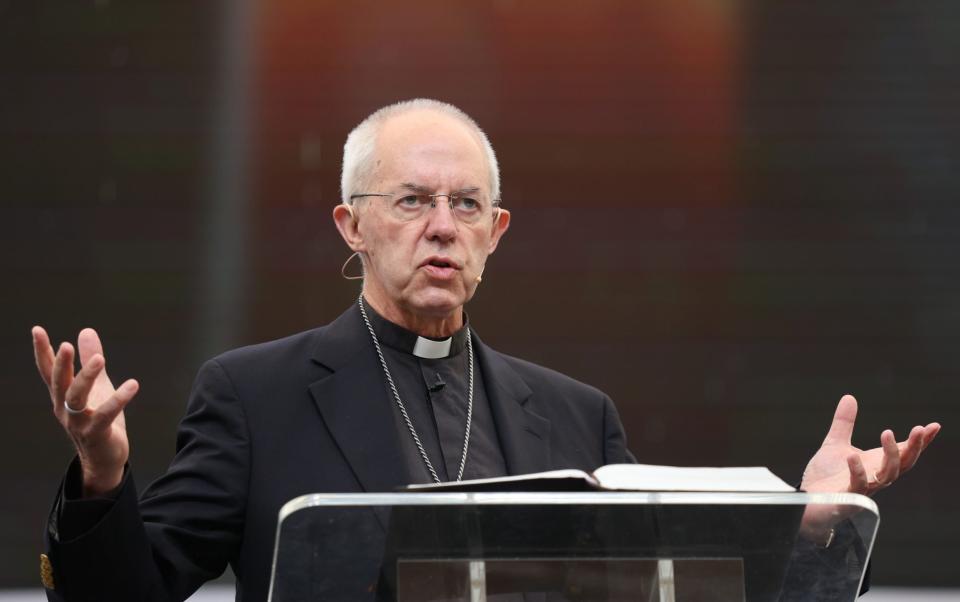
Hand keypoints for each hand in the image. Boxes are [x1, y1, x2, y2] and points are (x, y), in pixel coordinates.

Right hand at [32, 326, 139, 496]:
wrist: (104, 458)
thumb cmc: (99, 418)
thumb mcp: (97, 385)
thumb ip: (90, 359)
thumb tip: (85, 331)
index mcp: (62, 396)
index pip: (49, 370)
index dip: (42, 351)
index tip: (37, 329)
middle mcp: (65, 409)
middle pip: (59, 383)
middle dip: (61, 365)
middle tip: (66, 345)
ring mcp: (78, 422)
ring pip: (76, 398)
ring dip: (86, 378)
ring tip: (99, 359)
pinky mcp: (96, 433)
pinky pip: (106, 414)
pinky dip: (119, 399)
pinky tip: (132, 384)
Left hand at [799, 394, 939, 538]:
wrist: (809, 501)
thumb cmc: (826, 477)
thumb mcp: (835, 444)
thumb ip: (844, 423)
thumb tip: (850, 397)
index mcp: (876, 464)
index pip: (905, 452)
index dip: (921, 441)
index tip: (934, 425)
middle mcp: (876, 477)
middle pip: (904, 464)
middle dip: (914, 447)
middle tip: (919, 429)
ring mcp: (864, 489)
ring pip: (887, 475)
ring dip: (891, 455)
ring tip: (887, 433)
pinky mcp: (847, 498)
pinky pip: (857, 485)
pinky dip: (857, 471)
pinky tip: (852, 457)